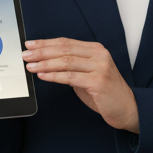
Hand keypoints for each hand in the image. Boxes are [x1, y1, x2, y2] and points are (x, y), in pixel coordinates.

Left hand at [22, 38, 138, 132]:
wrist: (127, 109)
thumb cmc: (105, 93)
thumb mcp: (87, 75)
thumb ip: (71, 67)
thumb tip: (46, 62)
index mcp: (96, 49)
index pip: (66, 43)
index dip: (46, 43)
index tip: (30, 44)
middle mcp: (99, 55)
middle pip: (64, 50)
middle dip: (42, 52)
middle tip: (26, 54)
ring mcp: (100, 67)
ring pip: (66, 62)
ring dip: (45, 64)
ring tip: (30, 66)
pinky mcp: (98, 82)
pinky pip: (70, 77)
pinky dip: (54, 76)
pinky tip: (43, 76)